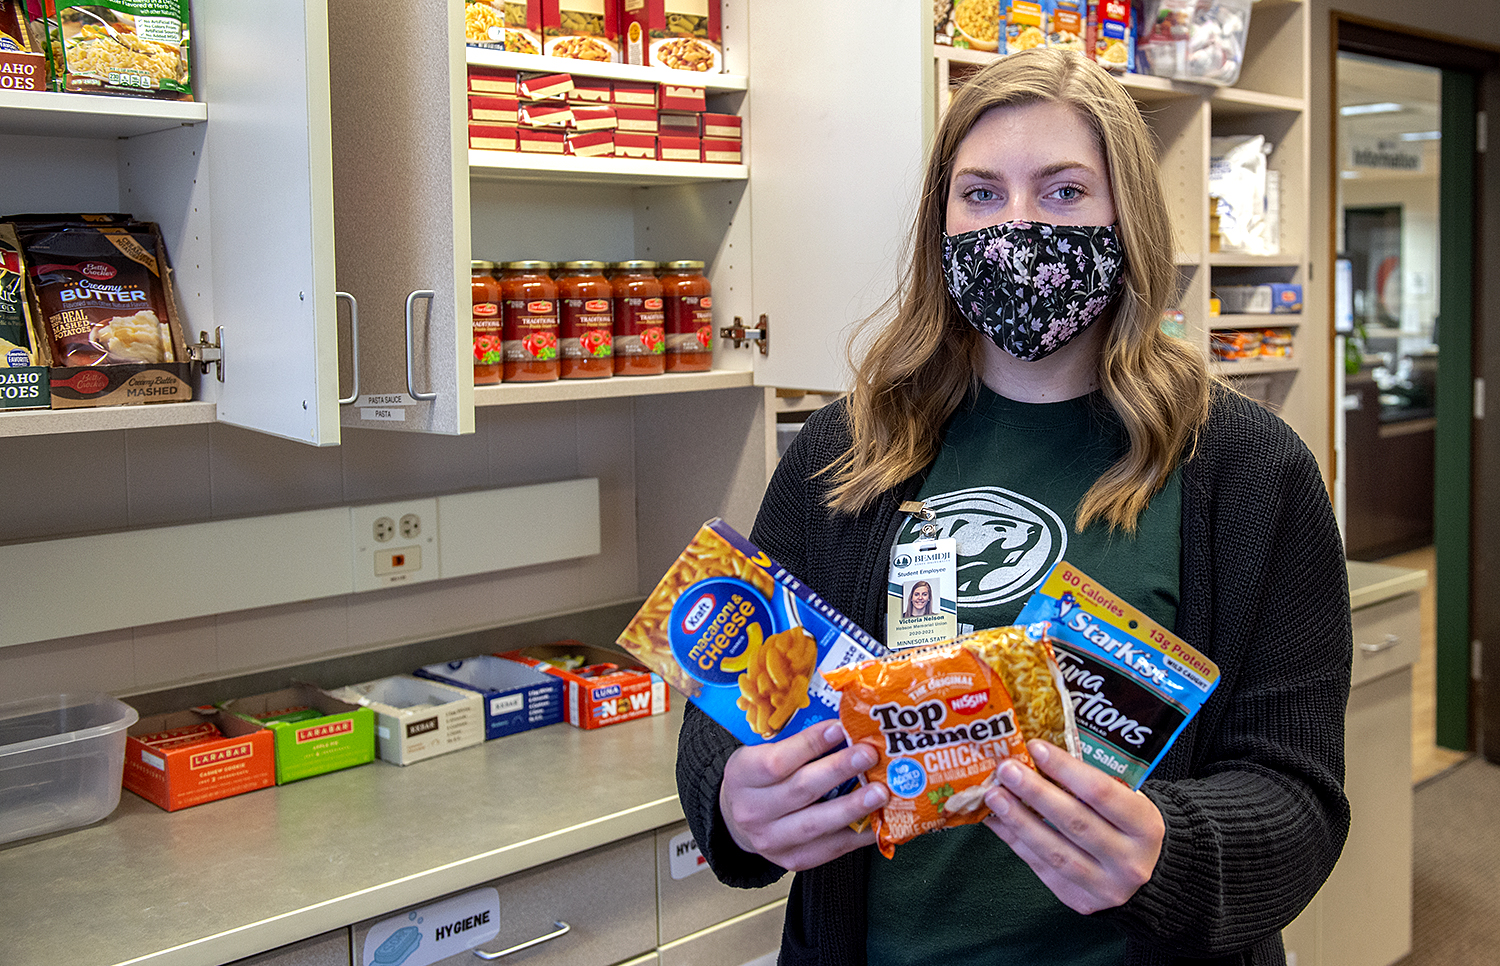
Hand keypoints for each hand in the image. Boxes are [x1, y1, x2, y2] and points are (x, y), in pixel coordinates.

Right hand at [720, 721, 887, 870]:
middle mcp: (752, 811)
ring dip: (852, 807)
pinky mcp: (793, 860)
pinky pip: (830, 848)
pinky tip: (878, 820)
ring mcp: (772, 840)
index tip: (840, 727)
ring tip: (880, 792)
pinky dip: (857, 834)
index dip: (810, 744)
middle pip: (800, 790)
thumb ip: (796, 742)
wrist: (740, 819)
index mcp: (742, 775)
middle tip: (868, 754)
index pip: (776, 761)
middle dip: (838, 770)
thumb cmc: (760, 778)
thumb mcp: (762, 752)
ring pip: (816, 824)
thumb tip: (845, 723)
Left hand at [983, 739, 1163, 913]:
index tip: (1035, 747)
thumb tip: (1035, 754)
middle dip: (1035, 793)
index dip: (1065, 768)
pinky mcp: (1080, 900)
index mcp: (1145, 826)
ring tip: (994, 795)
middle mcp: (1129, 861)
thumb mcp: (1126, 800)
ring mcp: (1105, 886)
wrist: (1145, 874)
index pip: (1100, 793)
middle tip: (1006, 770)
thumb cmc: (1126, 824)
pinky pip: (1042, 868)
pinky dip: (1016, 841)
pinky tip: (997, 821)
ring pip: (1054, 851)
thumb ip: (1090, 782)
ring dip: (1019, 820)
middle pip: (1075, 822)